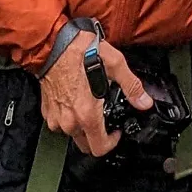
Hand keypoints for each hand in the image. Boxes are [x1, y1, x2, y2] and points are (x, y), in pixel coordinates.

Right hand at [39, 31, 152, 155]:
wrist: (51, 44)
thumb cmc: (78, 50)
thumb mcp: (114, 63)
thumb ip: (131, 86)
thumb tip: (144, 102)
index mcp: (87, 114)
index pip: (100, 148)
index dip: (112, 142)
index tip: (116, 131)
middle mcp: (69, 121)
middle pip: (86, 146)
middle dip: (97, 137)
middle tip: (104, 119)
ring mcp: (55, 118)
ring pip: (72, 135)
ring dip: (82, 127)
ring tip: (89, 106)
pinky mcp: (46, 111)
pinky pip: (59, 124)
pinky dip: (68, 118)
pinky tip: (75, 101)